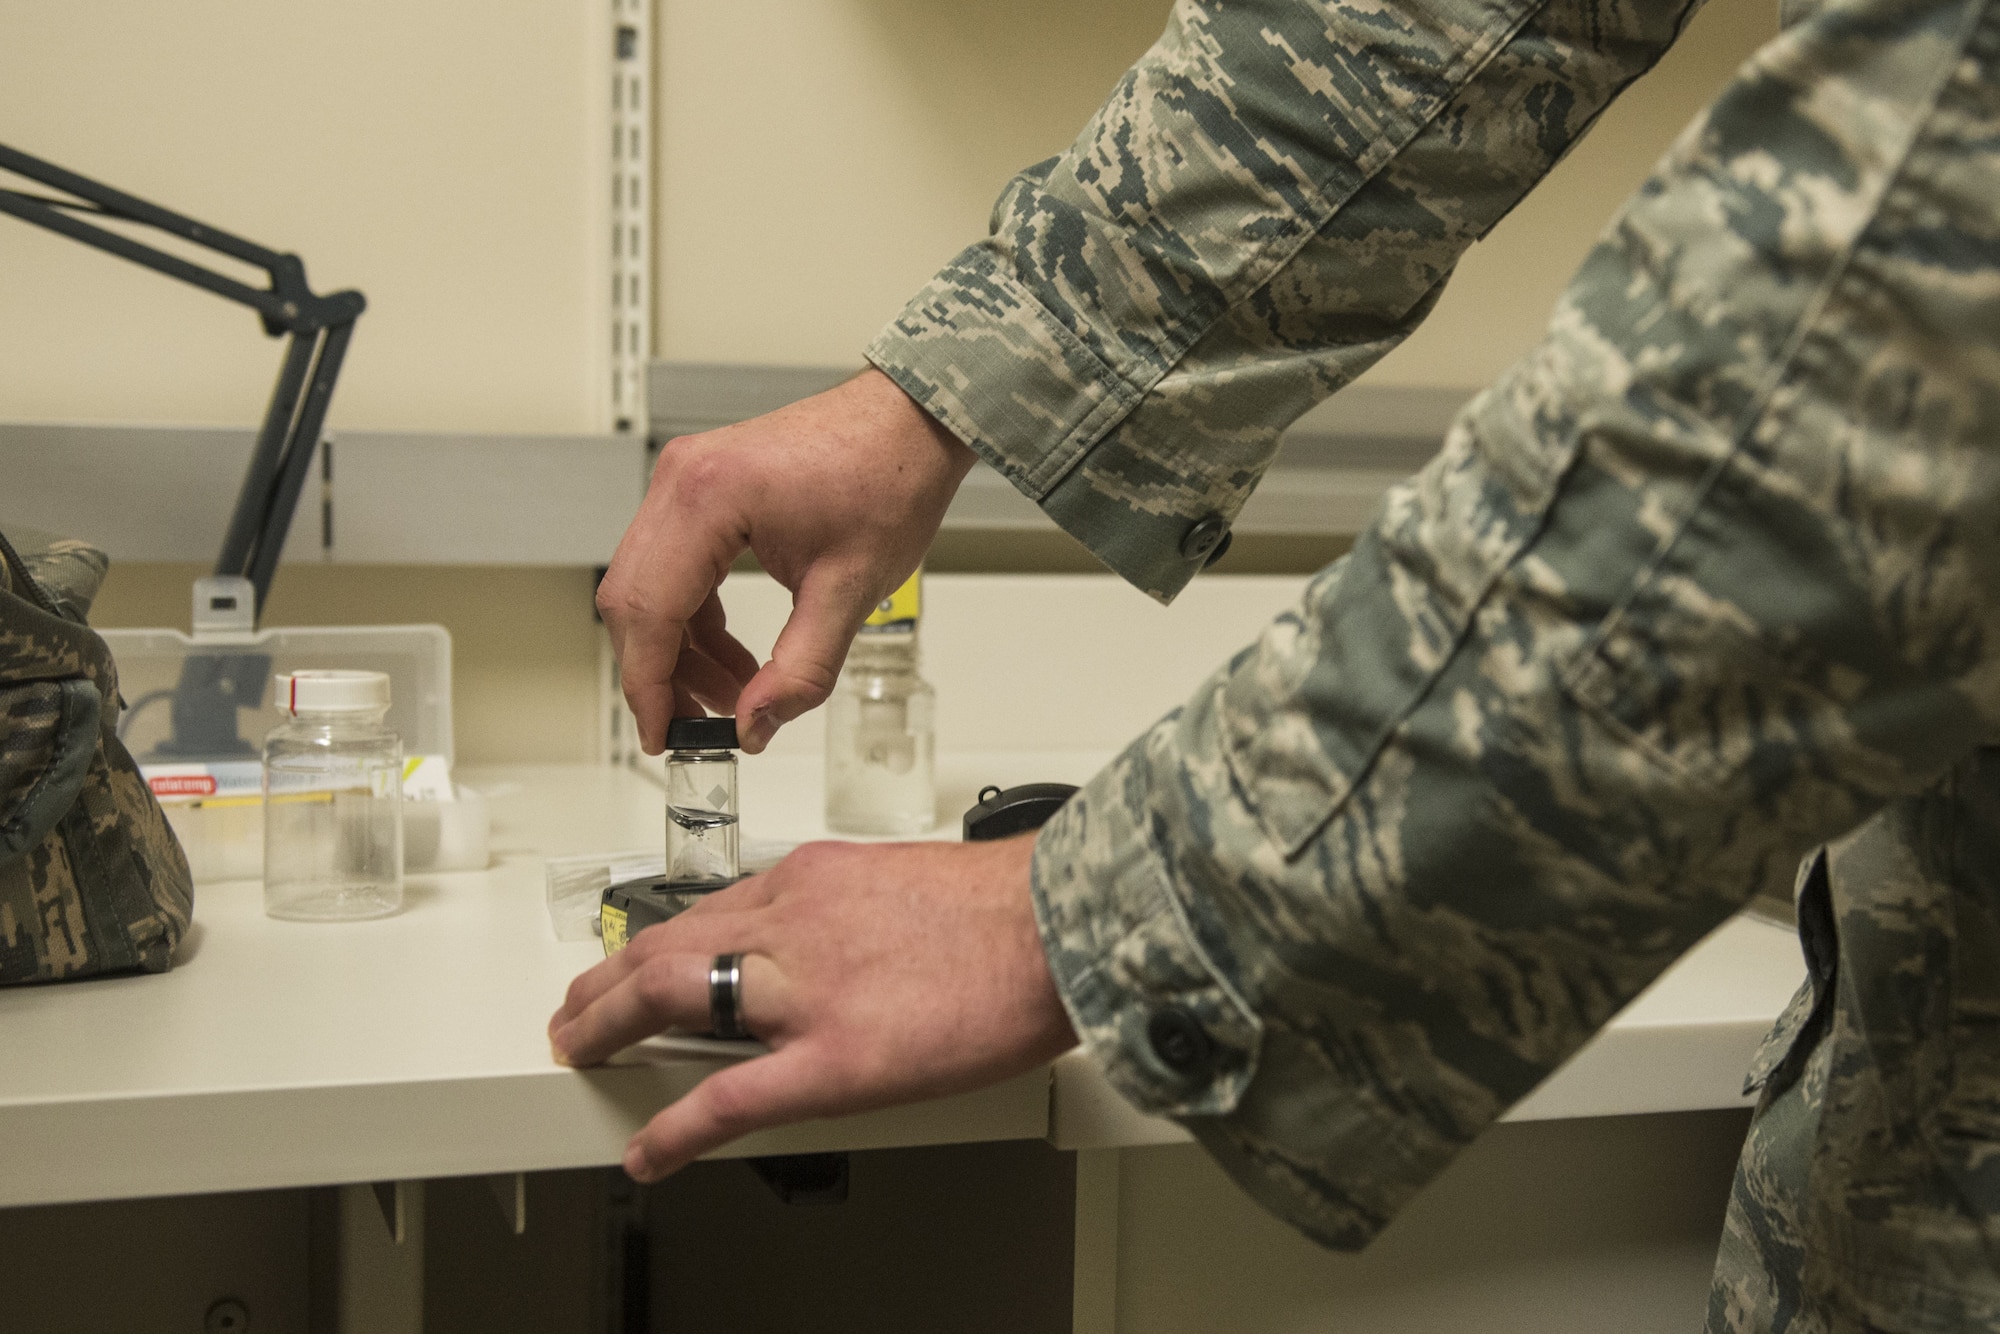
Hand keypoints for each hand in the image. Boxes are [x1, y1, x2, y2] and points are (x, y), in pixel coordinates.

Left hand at [548, 835, 1076, 1181]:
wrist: (1056, 924)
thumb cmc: (1006, 908)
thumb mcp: (908, 883)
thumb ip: (856, 910)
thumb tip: (843, 944)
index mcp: (814, 880)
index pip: (712, 908)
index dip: (660, 942)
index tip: (641, 961)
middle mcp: (792, 920)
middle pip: (667, 944)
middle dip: (608, 979)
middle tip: (578, 1007)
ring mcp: (804, 988)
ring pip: (672, 995)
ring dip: (609, 1024)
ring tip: (578, 1051)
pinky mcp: (833, 1058)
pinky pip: (730, 1097)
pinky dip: (677, 1128)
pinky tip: (650, 1153)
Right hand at [596, 369, 975, 753]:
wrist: (911, 423)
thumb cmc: (889, 475)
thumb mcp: (849, 589)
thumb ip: (801, 668)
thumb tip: (757, 723)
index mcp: (708, 496)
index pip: (649, 612)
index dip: (649, 686)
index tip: (661, 734)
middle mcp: (683, 480)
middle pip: (633, 601)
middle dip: (661, 673)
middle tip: (698, 725)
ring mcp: (687, 480)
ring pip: (649, 588)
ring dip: (680, 651)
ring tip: (732, 693)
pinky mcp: (702, 489)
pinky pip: (675, 568)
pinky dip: (695, 619)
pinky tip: (732, 656)